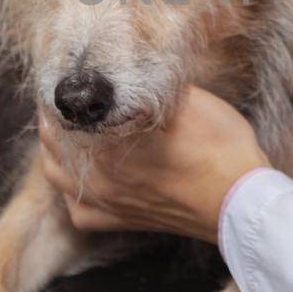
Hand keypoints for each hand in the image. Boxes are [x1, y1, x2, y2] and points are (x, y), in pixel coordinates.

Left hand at [39, 86, 270, 243]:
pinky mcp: (118, 221)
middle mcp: (98, 173)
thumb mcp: (189, 100)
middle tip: (62, 102)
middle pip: (52, 141)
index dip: (62, 93)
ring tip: (62, 134)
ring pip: (56, 175)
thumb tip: (133, 71)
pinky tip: (83, 179)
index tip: (66, 80)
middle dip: (54, 119)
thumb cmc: (220, 147)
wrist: (240, 201)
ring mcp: (105, 201)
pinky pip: (78, 209)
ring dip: (54, 152)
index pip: (65, 111)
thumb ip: (152, 85)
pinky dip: (73, 192)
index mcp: (110, 138)